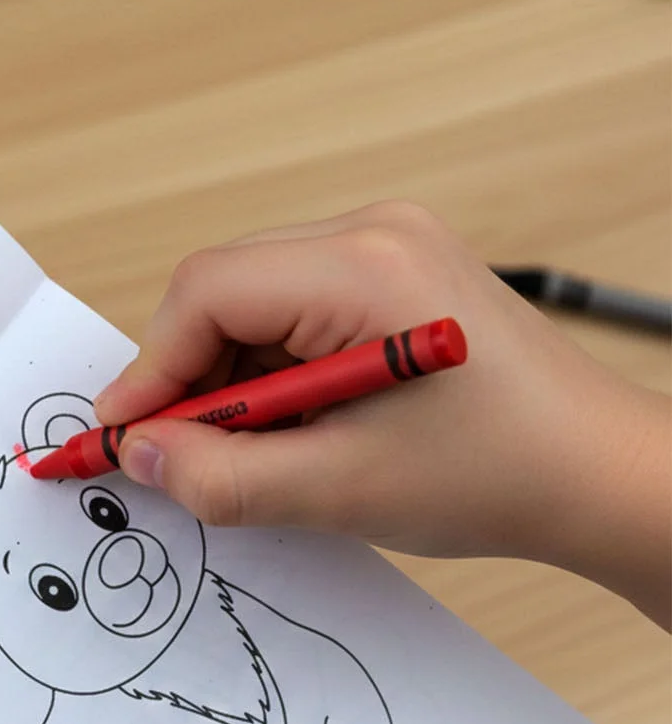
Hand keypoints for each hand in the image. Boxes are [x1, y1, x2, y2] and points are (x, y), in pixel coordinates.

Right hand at [95, 202, 670, 621]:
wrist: (600, 474)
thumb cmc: (498, 475)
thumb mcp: (339, 490)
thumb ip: (221, 476)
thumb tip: (140, 454)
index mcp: (365, 267)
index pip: (208, 292)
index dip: (151, 371)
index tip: (123, 440)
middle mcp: (374, 233)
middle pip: (223, 291)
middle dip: (191, 379)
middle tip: (184, 458)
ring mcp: (387, 247)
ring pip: (252, 305)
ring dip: (232, 381)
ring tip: (259, 453)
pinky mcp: (393, 273)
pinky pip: (292, 312)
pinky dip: (271, 374)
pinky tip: (295, 429)